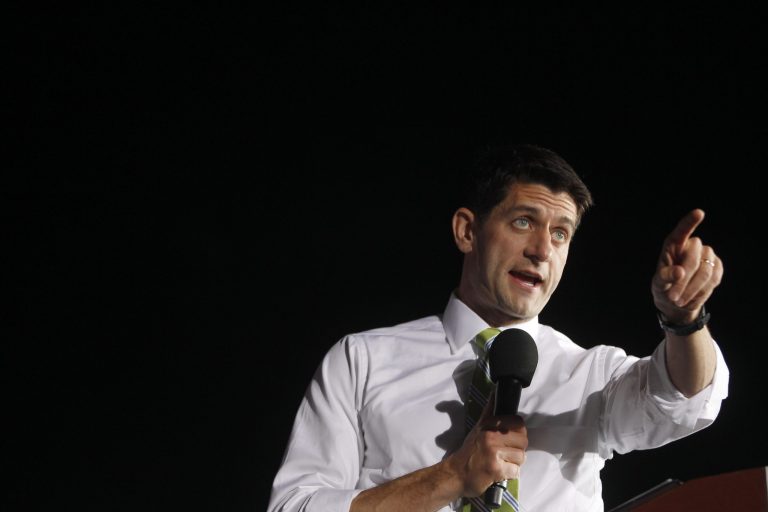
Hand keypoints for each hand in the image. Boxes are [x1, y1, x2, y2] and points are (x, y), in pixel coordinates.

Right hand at [445, 389, 527, 497]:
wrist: (457, 472)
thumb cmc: (470, 450)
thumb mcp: (478, 427)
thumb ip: (489, 411)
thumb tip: (495, 391)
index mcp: (489, 425)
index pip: (518, 423)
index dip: (518, 431)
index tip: (510, 438)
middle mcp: (491, 436)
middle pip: (523, 440)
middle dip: (518, 449)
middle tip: (507, 452)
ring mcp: (493, 453)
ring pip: (521, 457)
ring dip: (514, 463)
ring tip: (503, 462)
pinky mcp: (496, 470)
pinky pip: (516, 471)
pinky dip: (510, 473)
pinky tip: (500, 472)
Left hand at [652, 209, 722, 323]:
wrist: (677, 301)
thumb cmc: (663, 287)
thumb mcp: (658, 284)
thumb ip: (665, 276)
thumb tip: (680, 272)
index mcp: (673, 245)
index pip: (681, 231)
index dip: (690, 222)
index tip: (699, 213)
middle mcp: (691, 246)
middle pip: (692, 258)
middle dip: (683, 281)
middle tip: (672, 297)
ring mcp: (706, 255)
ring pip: (705, 271)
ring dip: (691, 290)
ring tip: (678, 301)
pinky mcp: (717, 266)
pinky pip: (714, 279)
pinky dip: (701, 292)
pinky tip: (692, 297)